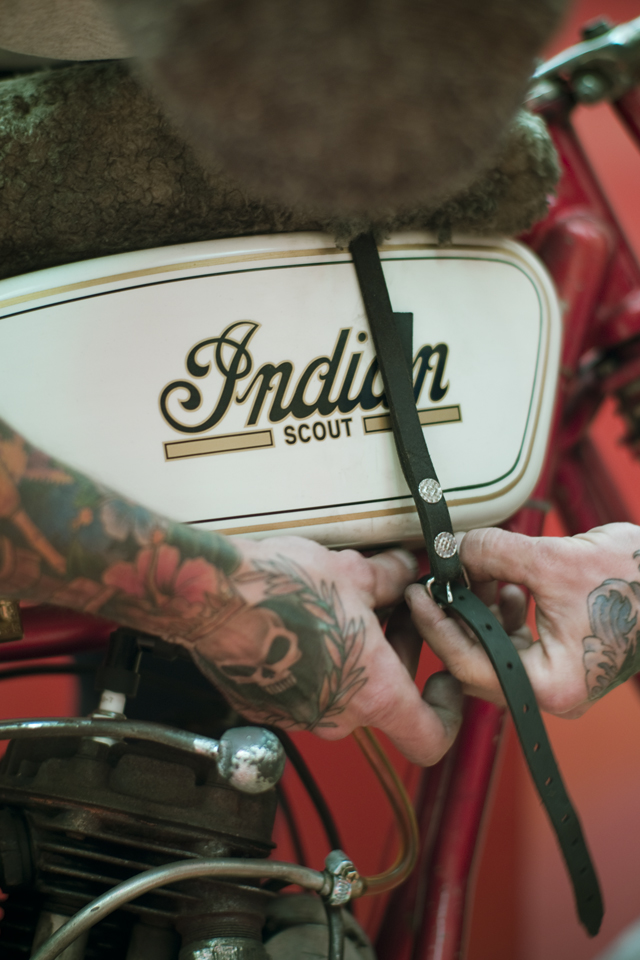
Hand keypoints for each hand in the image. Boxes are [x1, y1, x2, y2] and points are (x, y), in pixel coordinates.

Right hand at [190, 536, 462, 765]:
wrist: (212, 596)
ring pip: (342, 695)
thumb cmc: (281, 588)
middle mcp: (336, 717)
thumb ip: (391, 579)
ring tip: (342, 608)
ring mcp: (297, 716)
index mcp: (372, 692)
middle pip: (385, 703)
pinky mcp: (264, 706)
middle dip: (395, 658)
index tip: (443, 681)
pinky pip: (303, 691)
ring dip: (353, 658)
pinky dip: (314, 664)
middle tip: (391, 614)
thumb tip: (404, 570)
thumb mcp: (354, 573)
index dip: (448, 711)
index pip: (431, 738)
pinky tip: (304, 622)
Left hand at [405, 523, 639, 718]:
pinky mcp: (563, 656)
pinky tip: (505, 581)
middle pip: (479, 660)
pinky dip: (503, 611)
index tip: (416, 595)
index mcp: (552, 685)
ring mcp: (558, 676)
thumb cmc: (634, 577)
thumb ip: (492, 553)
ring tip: (477, 571)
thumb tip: (451, 549)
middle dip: (456, 616)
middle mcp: (553, 691)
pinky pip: (517, 640)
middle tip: (432, 581)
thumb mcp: (552, 558)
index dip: (437, 627)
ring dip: (480, 610)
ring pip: (496, 648)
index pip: (471, 665)